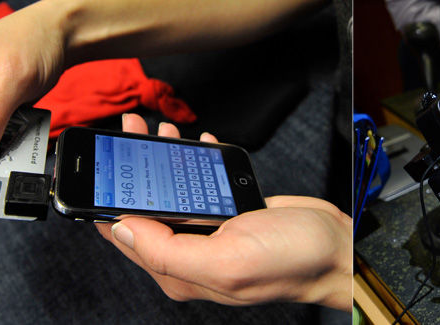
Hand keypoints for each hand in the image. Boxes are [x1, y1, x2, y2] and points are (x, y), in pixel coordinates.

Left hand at [95, 114, 352, 311]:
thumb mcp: (227, 259)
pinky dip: (197, 160)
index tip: (101, 162)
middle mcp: (190, 254)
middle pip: (146, 206)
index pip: (125, 234)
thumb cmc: (293, 263)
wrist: (338, 251)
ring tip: (160, 128)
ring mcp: (211, 233)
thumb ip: (168, 249)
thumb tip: (121, 228)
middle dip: (135, 166)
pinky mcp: (232, 214)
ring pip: (174, 191)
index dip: (107, 198)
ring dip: (165, 157)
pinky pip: (202, 185)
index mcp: (179, 271)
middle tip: (131, 130)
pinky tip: (199, 144)